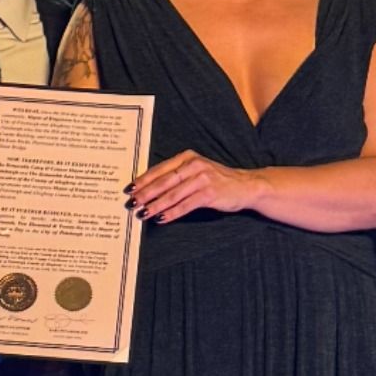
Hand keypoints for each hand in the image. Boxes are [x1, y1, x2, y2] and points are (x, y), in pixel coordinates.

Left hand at [125, 150, 263, 224]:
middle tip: (131, 203)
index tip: (129, 189)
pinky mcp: (210, 193)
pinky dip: (172, 213)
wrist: (246, 185)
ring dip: (155, 205)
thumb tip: (150, 189)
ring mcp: (202, 178)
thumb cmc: (216, 180)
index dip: (143, 180)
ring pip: (173, 194)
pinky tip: (161, 219)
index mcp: (187, 157)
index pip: (160, 169)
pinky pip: (186, 205)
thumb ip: (177, 175)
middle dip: (145, 194)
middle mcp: (194, 165)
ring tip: (143, 214)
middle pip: (164, 182)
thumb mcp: (196, 171)